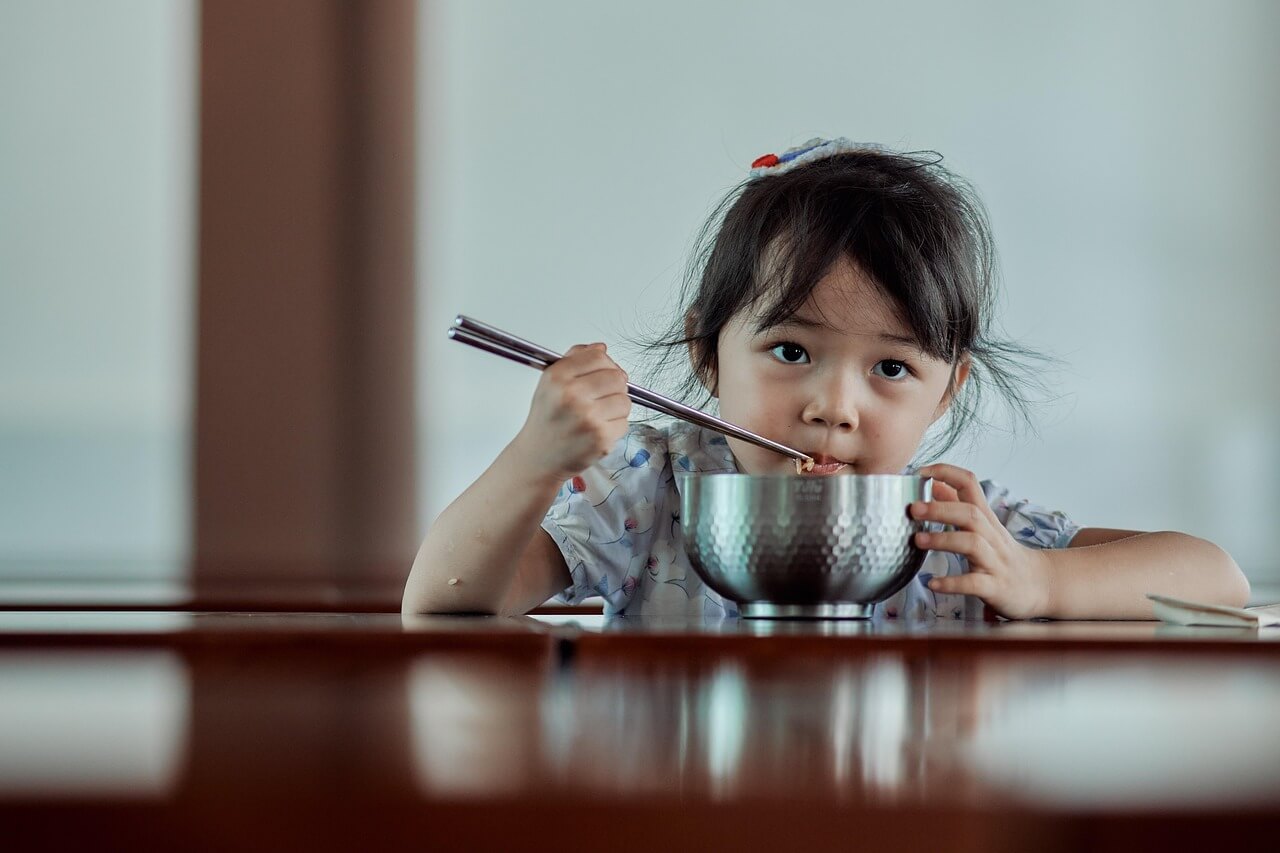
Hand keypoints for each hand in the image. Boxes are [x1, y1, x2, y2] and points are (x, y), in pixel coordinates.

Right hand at [512, 343, 631, 482]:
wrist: (538, 457)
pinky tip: (597, 429)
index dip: (605, 364)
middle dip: (613, 386)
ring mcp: (588, 418)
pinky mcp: (601, 438)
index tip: (602, 372)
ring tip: (598, 415)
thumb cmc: (547, 420)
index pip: (598, 356)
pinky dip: (614, 426)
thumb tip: (601, 348)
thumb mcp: (550, 382)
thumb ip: (575, 360)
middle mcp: (571, 396)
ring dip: (616, 407)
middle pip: (616, 376)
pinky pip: (624, 423)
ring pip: (624, 400)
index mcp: (557, 377)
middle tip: (601, 396)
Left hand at [911, 463, 1052, 619]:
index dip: (947, 473)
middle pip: (971, 514)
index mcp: (986, 518)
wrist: (1039, 585)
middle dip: (941, 509)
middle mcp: (992, 536)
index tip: (921, 471)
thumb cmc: (1002, 554)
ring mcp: (995, 562)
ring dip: (943, 540)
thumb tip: (934, 484)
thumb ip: (958, 506)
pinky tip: (933, 584)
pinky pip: (974, 583)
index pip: (970, 484)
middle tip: (913, 509)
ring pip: (973, 544)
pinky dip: (953, 583)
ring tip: (918, 541)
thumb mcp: (984, 526)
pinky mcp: (995, 587)